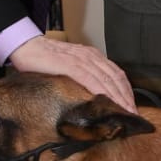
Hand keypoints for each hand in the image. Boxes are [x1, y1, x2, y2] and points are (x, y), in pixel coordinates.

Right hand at [7, 35, 134, 110]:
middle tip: (134, 114)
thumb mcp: (70, 66)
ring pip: (108, 79)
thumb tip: (91, 95)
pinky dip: (103, 92)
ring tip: (126, 112)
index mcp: (93, 56)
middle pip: (117, 78)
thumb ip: (82, 76)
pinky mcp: (71, 65)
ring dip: (119, 97)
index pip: (116, 74)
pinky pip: (92, 79)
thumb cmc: (45, 59)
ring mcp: (82, 60)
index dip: (126, 91)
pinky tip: (109, 102)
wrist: (27, 47)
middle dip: (127, 97)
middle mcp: (91, 56)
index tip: (131, 106)